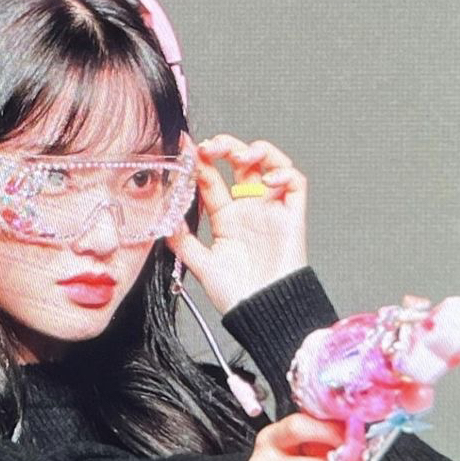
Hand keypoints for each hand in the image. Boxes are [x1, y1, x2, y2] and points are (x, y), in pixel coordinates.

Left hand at [167, 133, 307, 313]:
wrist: (264, 313)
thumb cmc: (236, 295)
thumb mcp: (201, 265)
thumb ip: (183, 242)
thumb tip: (163, 219)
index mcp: (225, 217)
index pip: (211, 180)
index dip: (199, 162)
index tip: (186, 147)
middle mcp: (247, 208)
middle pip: (239, 164)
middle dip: (226, 147)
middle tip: (210, 147)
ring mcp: (270, 209)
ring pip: (269, 164)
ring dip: (257, 151)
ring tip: (240, 155)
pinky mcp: (292, 216)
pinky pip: (295, 184)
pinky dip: (284, 172)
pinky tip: (268, 178)